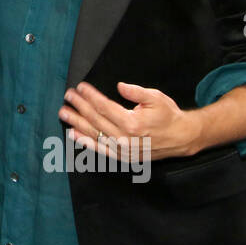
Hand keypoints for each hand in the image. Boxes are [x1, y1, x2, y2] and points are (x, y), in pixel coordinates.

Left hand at [59, 81, 200, 161]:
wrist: (181, 137)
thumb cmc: (168, 115)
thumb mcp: (155, 97)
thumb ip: (136, 92)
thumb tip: (119, 86)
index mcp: (132, 123)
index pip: (104, 106)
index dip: (90, 96)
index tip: (80, 87)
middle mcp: (125, 138)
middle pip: (96, 119)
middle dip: (79, 106)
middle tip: (68, 96)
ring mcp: (123, 150)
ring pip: (94, 134)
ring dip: (77, 123)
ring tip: (64, 113)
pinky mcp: (123, 157)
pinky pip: (100, 150)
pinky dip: (86, 142)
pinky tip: (74, 134)